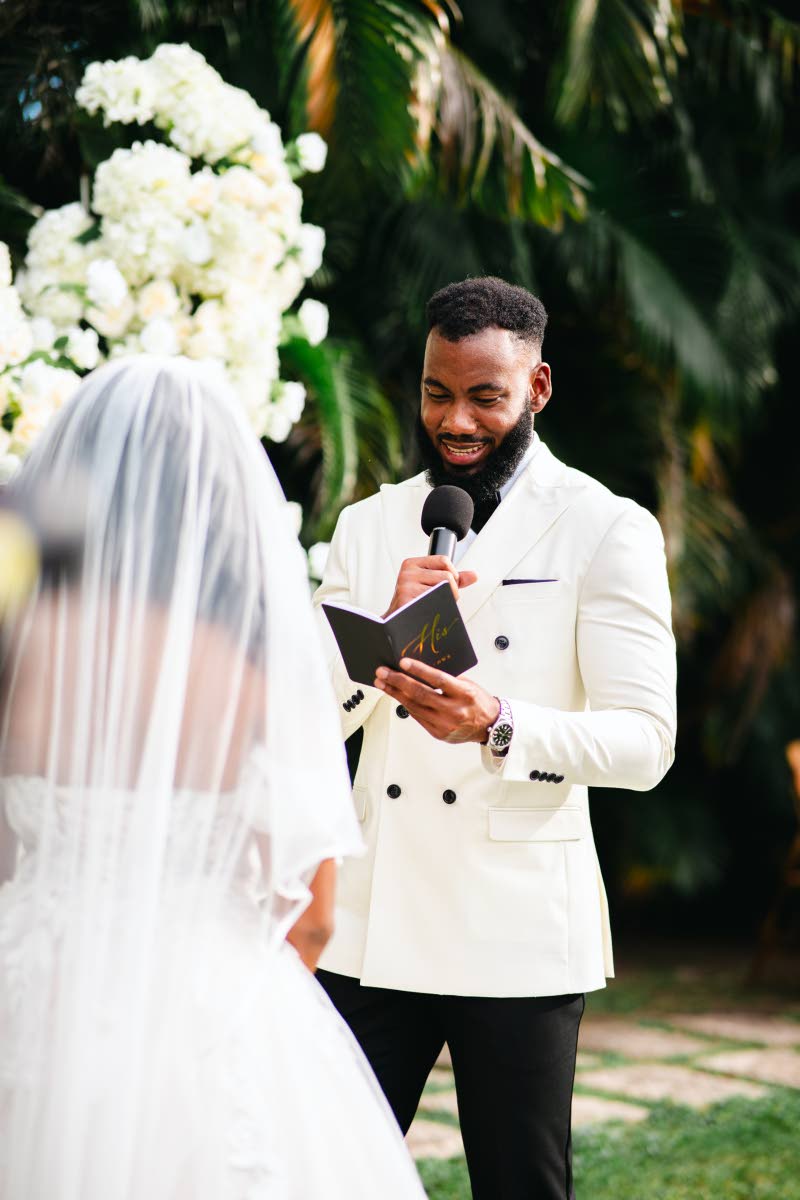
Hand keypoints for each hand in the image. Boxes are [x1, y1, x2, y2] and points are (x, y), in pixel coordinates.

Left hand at [374, 657, 499, 743]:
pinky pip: (417, 717)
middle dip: (398, 682)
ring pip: (414, 707)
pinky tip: (397, 696)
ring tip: (383, 683)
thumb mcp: (467, 684)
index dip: (419, 670)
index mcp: (464, 694)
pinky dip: (406, 705)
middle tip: (383, 672)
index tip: (403, 662)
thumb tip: (420, 668)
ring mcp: (445, 724)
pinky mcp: (438, 733)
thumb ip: (446, 678)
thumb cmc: (478, 701)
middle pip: (420, 694)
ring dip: (395, 694)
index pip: (438, 680)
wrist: (490, 726)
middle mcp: (454, 710)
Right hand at [382, 555, 476, 618]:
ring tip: (434, 604)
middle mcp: (407, 573)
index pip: (444, 560)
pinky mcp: (407, 600)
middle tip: (441, 598)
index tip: (447, 584)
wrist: (395, 621)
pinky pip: (436, 602)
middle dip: (452, 590)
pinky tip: (429, 609)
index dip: (452, 573)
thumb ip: (453, 578)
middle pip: (447, 576)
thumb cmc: (414, 601)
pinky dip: (439, 608)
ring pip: (444, 589)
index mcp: (412, 564)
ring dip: (447, 600)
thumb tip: (474, 575)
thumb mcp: (430, 584)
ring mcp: (406, 586)